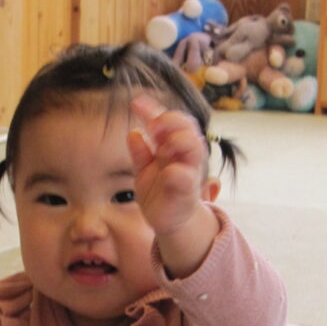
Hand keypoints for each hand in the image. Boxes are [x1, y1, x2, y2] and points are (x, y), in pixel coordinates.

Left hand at [128, 93, 219, 277]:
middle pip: (187, 126)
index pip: (169, 120)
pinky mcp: (187, 192)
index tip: (135, 103)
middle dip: (170, 121)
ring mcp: (188, 171)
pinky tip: (168, 172)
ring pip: (193, 145)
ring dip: (176, 141)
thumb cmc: (158, 192)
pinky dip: (177, 172)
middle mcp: (184, 155)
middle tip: (153, 127)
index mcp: (172, 146)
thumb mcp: (143, 171)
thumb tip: (133, 133)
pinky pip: (187, 177)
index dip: (153, 109)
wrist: (169, 222)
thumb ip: (140, 153)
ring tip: (161, 150)